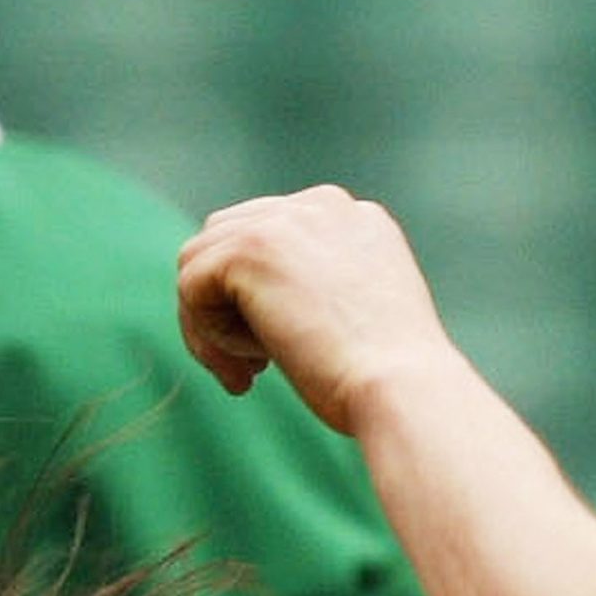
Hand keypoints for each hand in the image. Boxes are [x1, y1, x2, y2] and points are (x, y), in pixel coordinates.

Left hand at [177, 187, 458, 433]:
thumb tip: (253, 297)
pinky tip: (253, 367)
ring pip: (201, 262)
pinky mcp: (249, 247)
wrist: (404, 390)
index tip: (277, 355)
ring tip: (249, 374)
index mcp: (356, 219)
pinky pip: (191, 286)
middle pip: (228, 239)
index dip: (259, 297)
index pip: (271, 235)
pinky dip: (207, 335)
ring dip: (212, 325)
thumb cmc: (393, 380)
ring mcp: (284, 220)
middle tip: (253, 371)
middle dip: (226, 305)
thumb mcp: (360, 316)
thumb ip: (317, 287)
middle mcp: (322, 205)